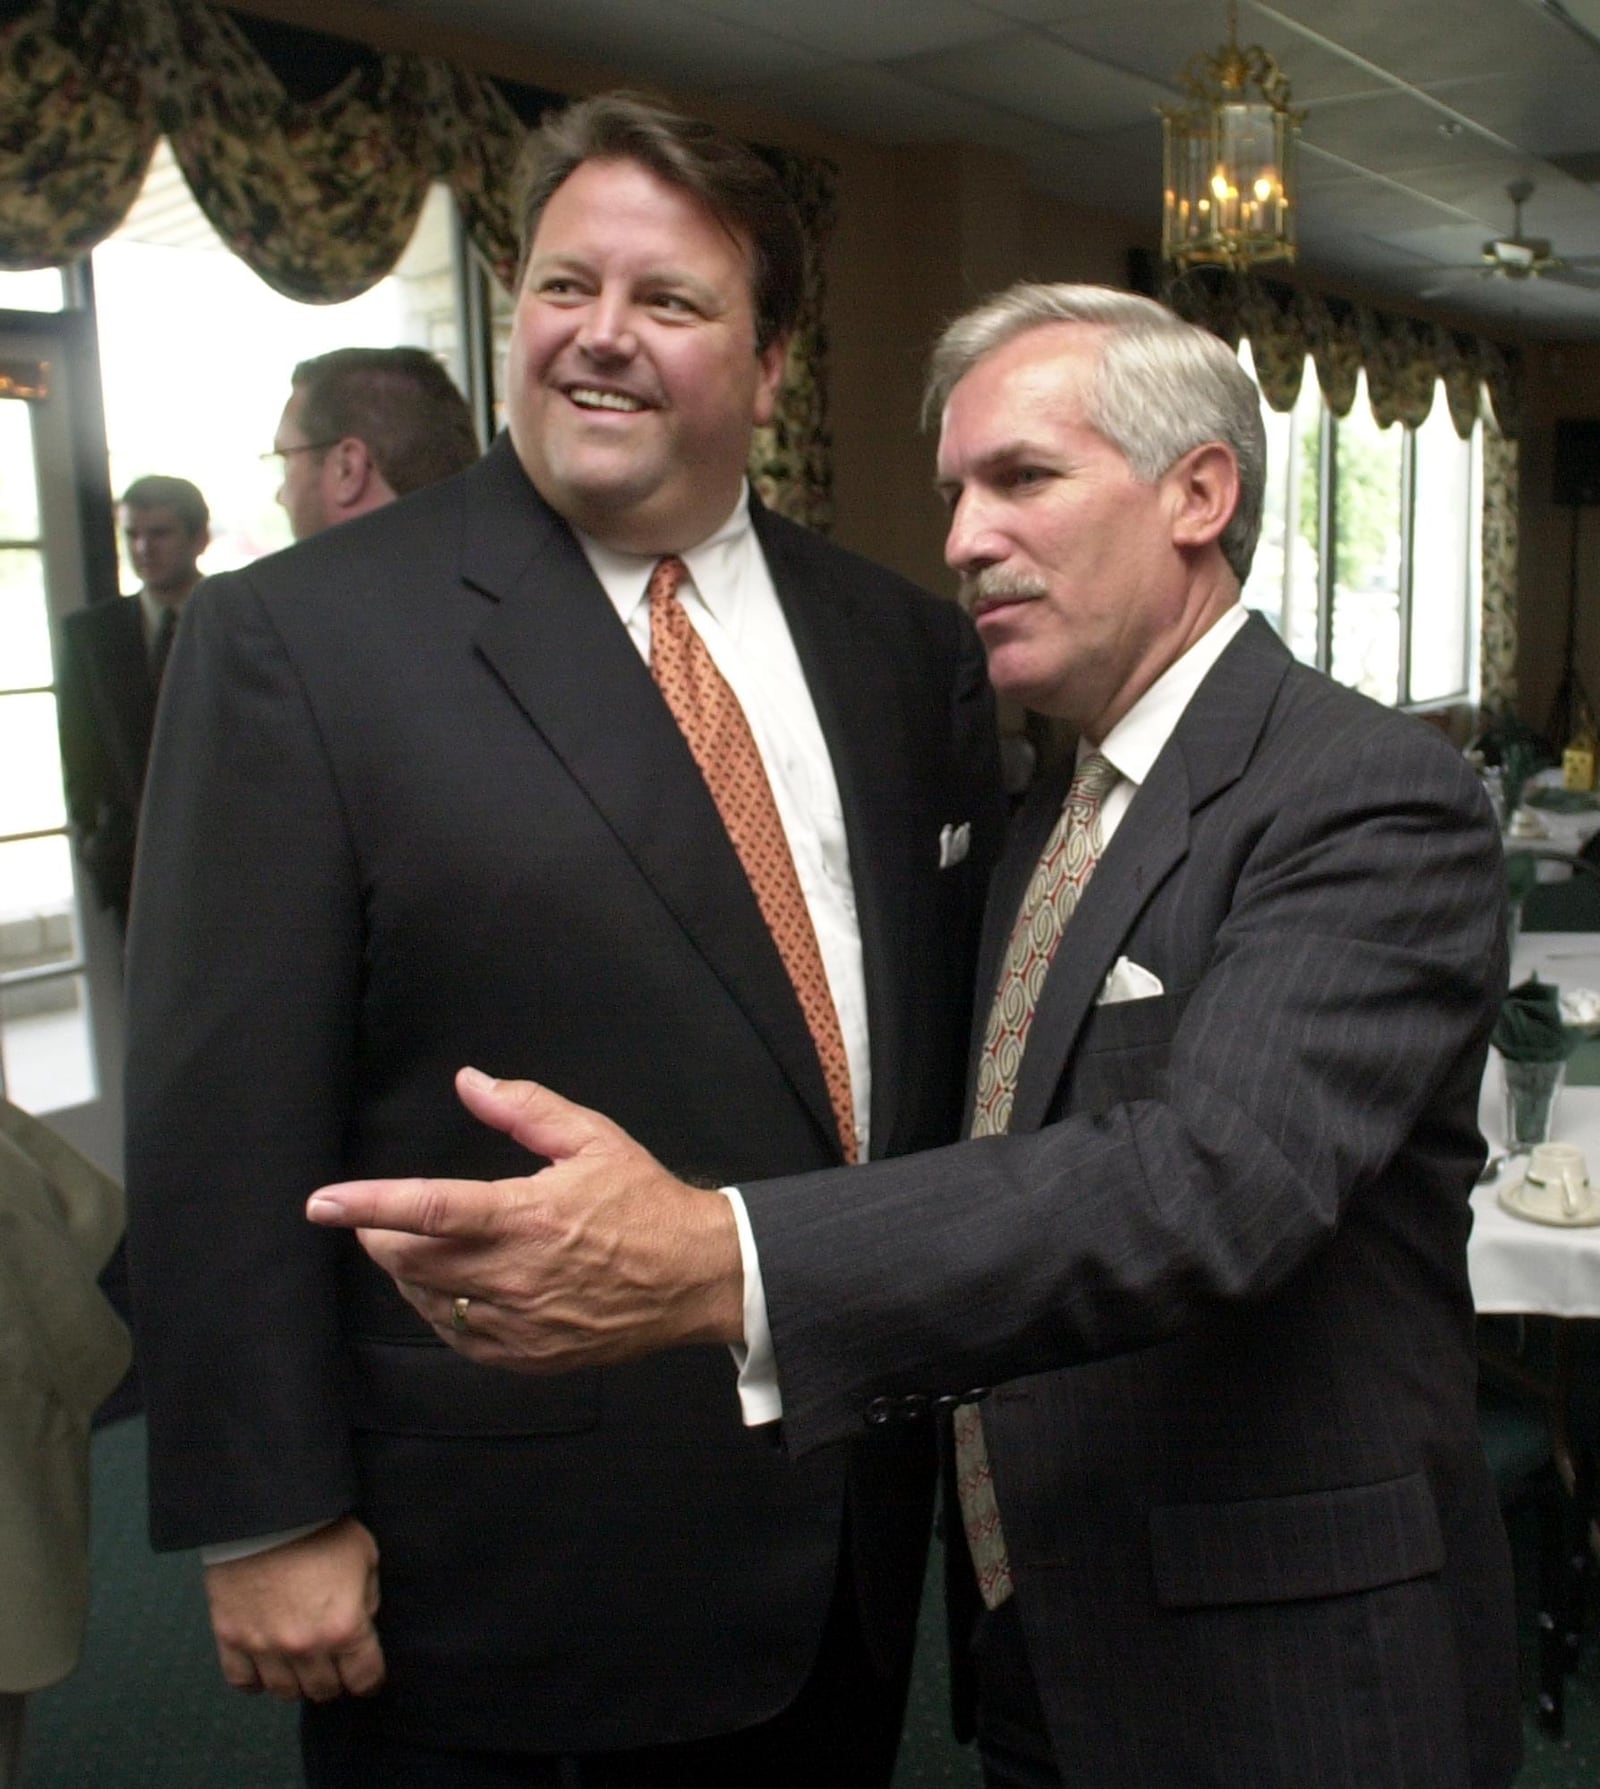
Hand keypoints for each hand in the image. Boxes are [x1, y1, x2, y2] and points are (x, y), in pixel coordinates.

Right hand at [204, 1515, 383, 1701]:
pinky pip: (242, 1682)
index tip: (368, 1673)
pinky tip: (267, 1663)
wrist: (267, 1510)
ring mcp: (264, 1647)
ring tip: (302, 1662)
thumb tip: (361, 1625)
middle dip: (335, 1679)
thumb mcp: (365, 1556)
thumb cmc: (320, 1527)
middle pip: (324, 1690)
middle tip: (334, 1663)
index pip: (364, 1679)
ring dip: (297, 1681)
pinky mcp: (231, 1639)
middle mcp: (304, 1647)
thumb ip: (367, 1599)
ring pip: (285, 1692)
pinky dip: (256, 1679)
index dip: (370, 1678)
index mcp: (344, 1627)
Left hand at [306, 1067, 744, 1371]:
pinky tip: (451, 1287)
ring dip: (408, 1274)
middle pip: (412, 1263)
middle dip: (380, 1237)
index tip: (321, 1203)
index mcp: (527, 1217)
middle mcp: (516, 1276)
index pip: (429, 1210)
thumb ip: (526, 1109)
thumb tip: (470, 1082)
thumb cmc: (645, 1202)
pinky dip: (441, 1309)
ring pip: (429, 1302)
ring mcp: (519, 1324)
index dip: (368, 1205)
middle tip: (376, 1219)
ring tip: (417, 1246)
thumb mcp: (593, 1139)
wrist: (695, 1277)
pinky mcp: (527, 1356)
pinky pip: (459, 1336)